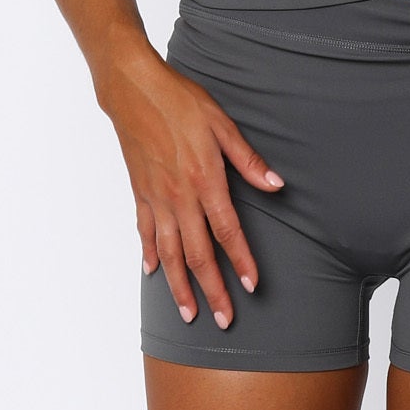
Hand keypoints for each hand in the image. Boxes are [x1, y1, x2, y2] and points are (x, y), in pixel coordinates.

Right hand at [97, 47, 284, 327]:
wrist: (133, 89)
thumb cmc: (180, 101)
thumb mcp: (221, 124)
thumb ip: (248, 159)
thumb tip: (276, 184)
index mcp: (204, 180)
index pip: (227, 232)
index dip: (240, 262)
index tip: (250, 287)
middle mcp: (179, 197)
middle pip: (197, 254)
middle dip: (211, 290)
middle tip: (222, 320)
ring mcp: (156, 197)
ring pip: (168, 253)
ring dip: (179, 286)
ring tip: (189, 313)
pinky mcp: (140, 192)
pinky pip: (145, 231)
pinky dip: (149, 254)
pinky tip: (153, 272)